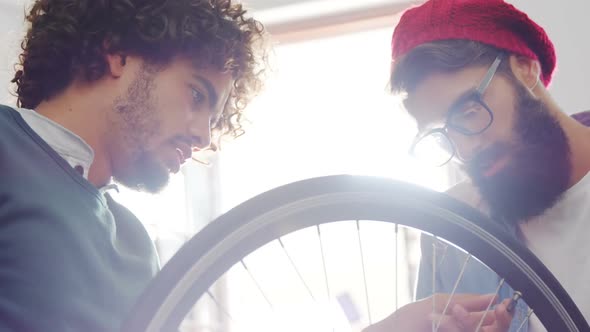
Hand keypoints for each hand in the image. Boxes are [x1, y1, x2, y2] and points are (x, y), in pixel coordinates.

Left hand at [362, 293, 513, 331]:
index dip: (502, 316)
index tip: (502, 305)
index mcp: (464, 325)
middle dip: (495, 323)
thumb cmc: (405, 323)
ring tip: (448, 315)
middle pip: (494, 331)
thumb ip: (465, 301)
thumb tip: (493, 297)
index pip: (494, 323)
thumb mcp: (438, 305)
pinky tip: (441, 323)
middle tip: (484, 311)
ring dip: (466, 324)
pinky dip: (456, 328)